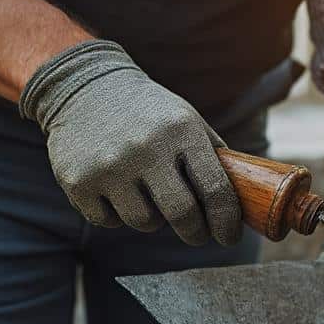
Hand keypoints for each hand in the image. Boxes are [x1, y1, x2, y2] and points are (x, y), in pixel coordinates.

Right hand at [20, 40, 240, 245]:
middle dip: (195, 233)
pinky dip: (116, 215)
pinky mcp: (78, 180)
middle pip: (182, 215)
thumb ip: (215, 158)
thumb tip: (246, 202)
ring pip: (144, 223)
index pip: (216, 190)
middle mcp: (146, 148)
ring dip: (152, 219)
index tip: (229, 237)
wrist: (83, 87)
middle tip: (196, 234)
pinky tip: (115, 189)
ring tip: (147, 194)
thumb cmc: (148, 112)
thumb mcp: (187, 121)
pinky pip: (108, 221)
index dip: (227, 222)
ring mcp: (109, 166)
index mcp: (182, 131)